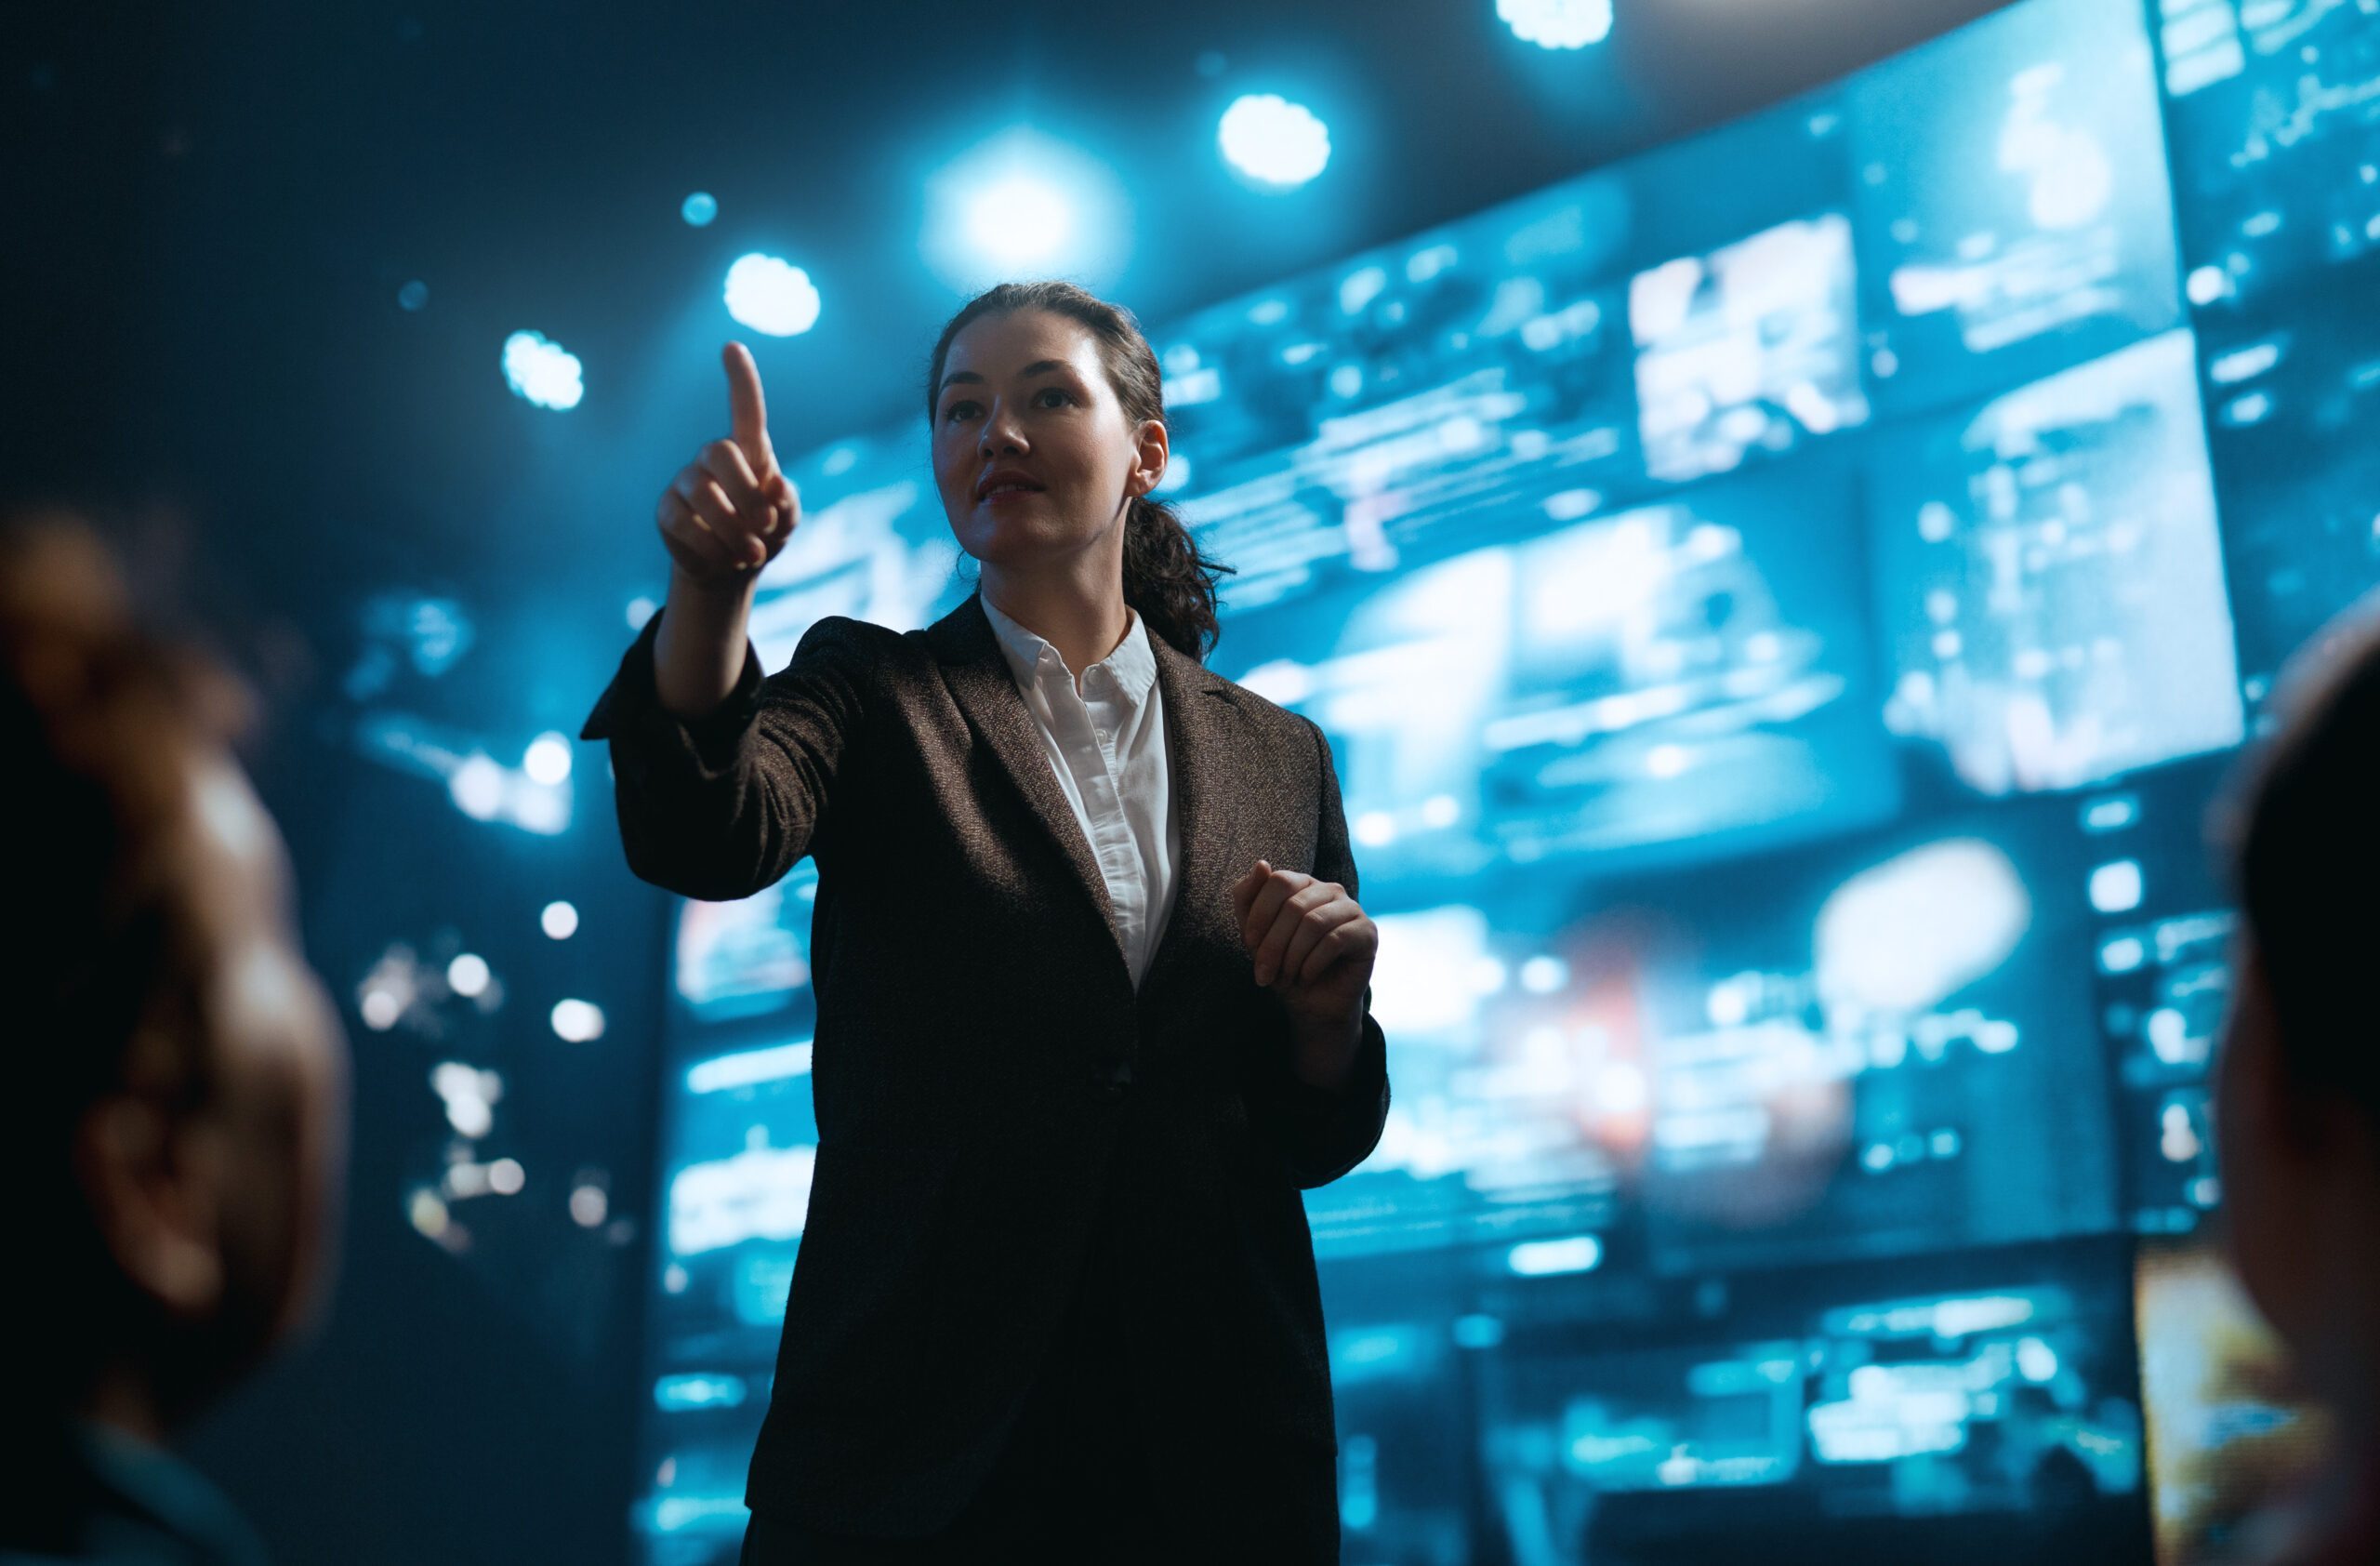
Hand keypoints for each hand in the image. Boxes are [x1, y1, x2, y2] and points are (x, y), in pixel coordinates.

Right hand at [655, 343, 800, 589]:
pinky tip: (725, 559)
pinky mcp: (667, 510)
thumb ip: (785, 501)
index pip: (745, 410)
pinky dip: (712, 547)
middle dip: (748, 494)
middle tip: (765, 527)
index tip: (732, 347)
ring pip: (702, 493)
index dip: (741, 380)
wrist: (732, 568)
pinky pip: (683, 523)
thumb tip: (771, 483)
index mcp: (749, 451)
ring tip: (751, 554)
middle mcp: (713, 458)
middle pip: (720, 453)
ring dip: (734, 530)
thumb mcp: (786, 518)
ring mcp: (685, 481)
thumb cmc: (764, 533)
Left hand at [1230, 859, 1377, 1033]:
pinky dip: (1312, 963)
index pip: (1279, 880)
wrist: (1312, 1003)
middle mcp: (1329, 890)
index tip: (1250, 945)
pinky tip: (1307, 976)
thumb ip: (1248, 898)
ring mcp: (1352, 908)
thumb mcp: (1254, 934)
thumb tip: (1262, 864)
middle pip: (1294, 905)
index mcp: (1303, 884)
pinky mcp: (1367, 932)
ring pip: (1314, 923)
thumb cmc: (1283, 964)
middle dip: (1273, 944)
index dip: (1260, 914)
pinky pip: (1335, 940)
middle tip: (1265, 973)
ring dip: (1292, 956)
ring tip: (1287, 976)